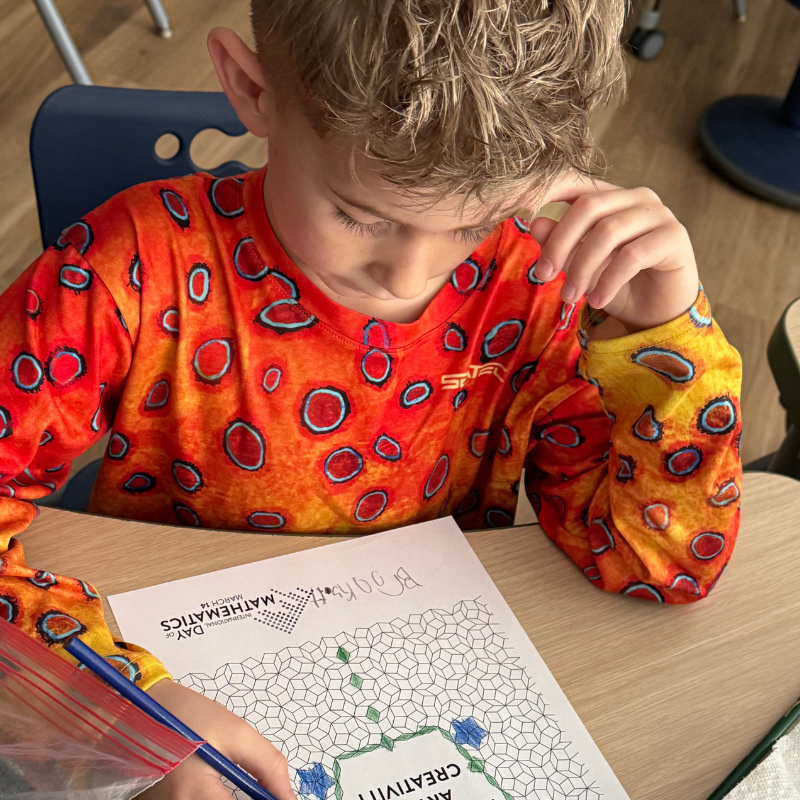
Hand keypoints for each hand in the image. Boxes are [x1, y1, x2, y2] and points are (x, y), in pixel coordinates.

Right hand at [140, 680, 295, 799]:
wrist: (139, 708)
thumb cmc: (188, 716)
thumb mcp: (235, 732)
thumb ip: (267, 765)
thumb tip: (288, 797)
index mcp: (194, 796)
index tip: (277, 797)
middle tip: (260, 790)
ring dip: (227, 799)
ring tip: (237, 786)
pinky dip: (211, 799)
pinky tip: (219, 790)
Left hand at [530, 174, 698, 332]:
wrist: (655, 313)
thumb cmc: (616, 284)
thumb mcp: (580, 265)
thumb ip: (561, 243)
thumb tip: (534, 223)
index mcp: (610, 196)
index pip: (575, 183)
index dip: (547, 191)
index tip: (520, 214)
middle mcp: (636, 197)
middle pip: (588, 207)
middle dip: (560, 244)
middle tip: (543, 276)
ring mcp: (659, 214)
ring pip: (609, 231)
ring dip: (582, 268)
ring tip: (569, 296)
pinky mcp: (675, 237)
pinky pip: (633, 254)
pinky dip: (609, 280)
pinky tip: (597, 300)